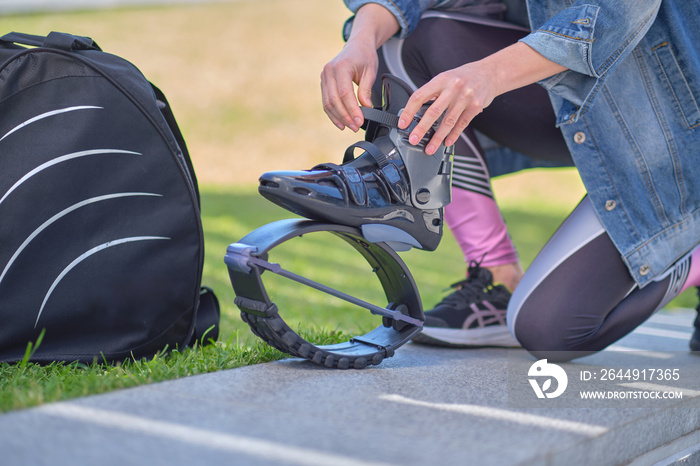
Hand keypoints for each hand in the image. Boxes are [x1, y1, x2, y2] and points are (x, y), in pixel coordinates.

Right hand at [320, 3, 399, 131]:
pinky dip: (333, 113)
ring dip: (338, 117)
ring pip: (328, 103)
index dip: (352, 109)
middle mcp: (329, 71)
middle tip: (355, 127)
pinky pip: (326, 101)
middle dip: (345, 116)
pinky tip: (341, 122)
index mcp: (341, 66)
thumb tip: (366, 108)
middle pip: (334, 100)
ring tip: (349, 127)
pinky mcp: (324, 83)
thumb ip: (366, 90)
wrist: (357, 45)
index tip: (360, 121)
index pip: (344, 93)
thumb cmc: (365, 56)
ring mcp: (324, 77)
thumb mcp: (370, 71)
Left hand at [399, 62, 497, 154]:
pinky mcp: (475, 106)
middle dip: (421, 128)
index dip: (409, 111)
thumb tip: (417, 111)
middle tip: (413, 140)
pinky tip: (447, 142)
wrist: (490, 73)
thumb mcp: (446, 78)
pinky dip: (453, 135)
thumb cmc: (464, 77)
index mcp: (441, 80)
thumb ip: (433, 93)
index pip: (419, 96)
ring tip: (430, 148)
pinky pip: (462, 124)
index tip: (403, 123)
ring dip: (437, 137)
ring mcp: (465, 97)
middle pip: (433, 111)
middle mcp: (453, 87)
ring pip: (448, 121)